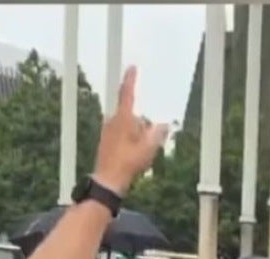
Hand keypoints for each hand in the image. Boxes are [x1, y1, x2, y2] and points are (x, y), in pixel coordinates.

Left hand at [91, 67, 170, 195]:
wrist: (108, 181)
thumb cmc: (128, 163)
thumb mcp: (149, 147)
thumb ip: (158, 133)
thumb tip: (163, 125)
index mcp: (123, 118)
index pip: (127, 93)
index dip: (131, 80)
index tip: (132, 68)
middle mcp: (112, 121)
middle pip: (133, 116)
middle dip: (142, 126)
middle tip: (147, 145)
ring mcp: (107, 131)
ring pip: (128, 127)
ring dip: (137, 136)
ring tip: (140, 155)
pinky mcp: (106, 141)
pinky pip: (122, 136)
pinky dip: (130, 143)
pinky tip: (133, 158)